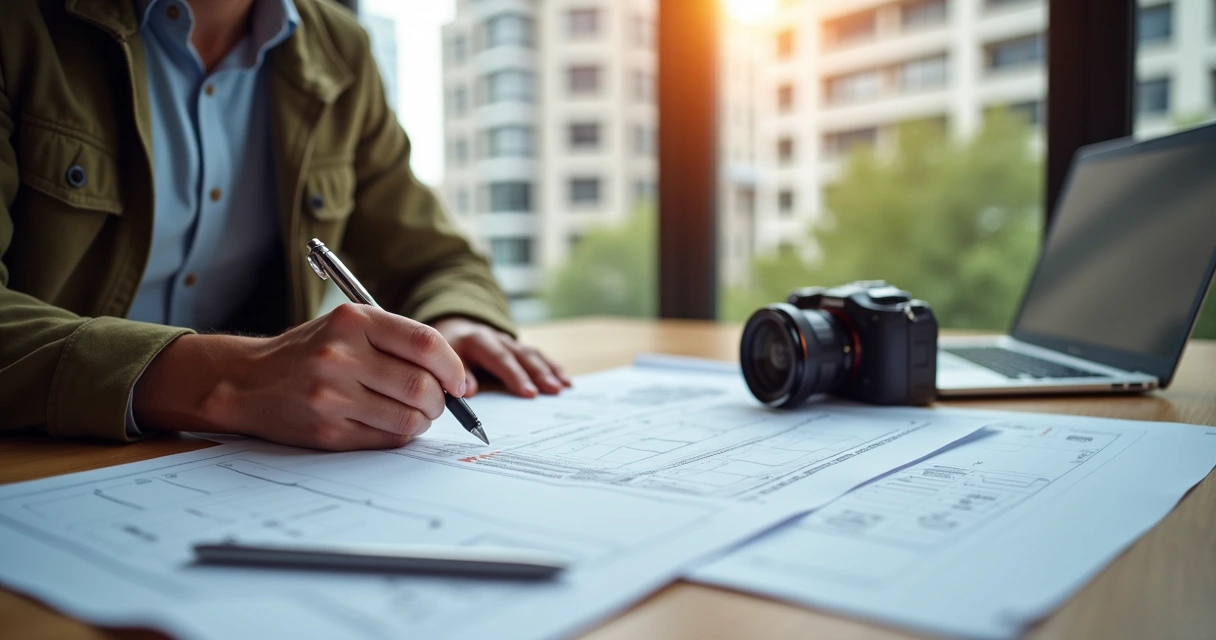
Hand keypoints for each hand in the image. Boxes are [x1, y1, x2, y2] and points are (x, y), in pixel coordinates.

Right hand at [133, 304, 467, 450]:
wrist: (247, 380)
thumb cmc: (310, 352)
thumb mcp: (350, 327)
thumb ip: (402, 343)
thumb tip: (461, 381)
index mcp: (353, 321)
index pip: (426, 344)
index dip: (453, 367)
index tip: (459, 381)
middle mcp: (341, 355)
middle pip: (421, 386)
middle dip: (440, 400)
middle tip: (436, 402)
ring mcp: (332, 395)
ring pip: (408, 418)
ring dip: (423, 421)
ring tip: (414, 413)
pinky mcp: (327, 429)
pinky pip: (386, 439)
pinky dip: (400, 434)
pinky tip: (390, 424)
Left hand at [431, 317, 571, 397]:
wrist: (455, 331)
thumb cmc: (449, 352)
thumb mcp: (443, 360)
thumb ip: (458, 374)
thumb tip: (469, 392)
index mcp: (478, 341)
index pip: (499, 358)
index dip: (515, 375)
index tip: (529, 393)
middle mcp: (498, 338)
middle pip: (522, 355)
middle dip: (538, 373)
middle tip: (553, 390)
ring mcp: (511, 342)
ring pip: (533, 354)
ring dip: (549, 370)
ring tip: (563, 387)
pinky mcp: (519, 348)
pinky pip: (539, 356)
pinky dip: (553, 368)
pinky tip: (566, 381)